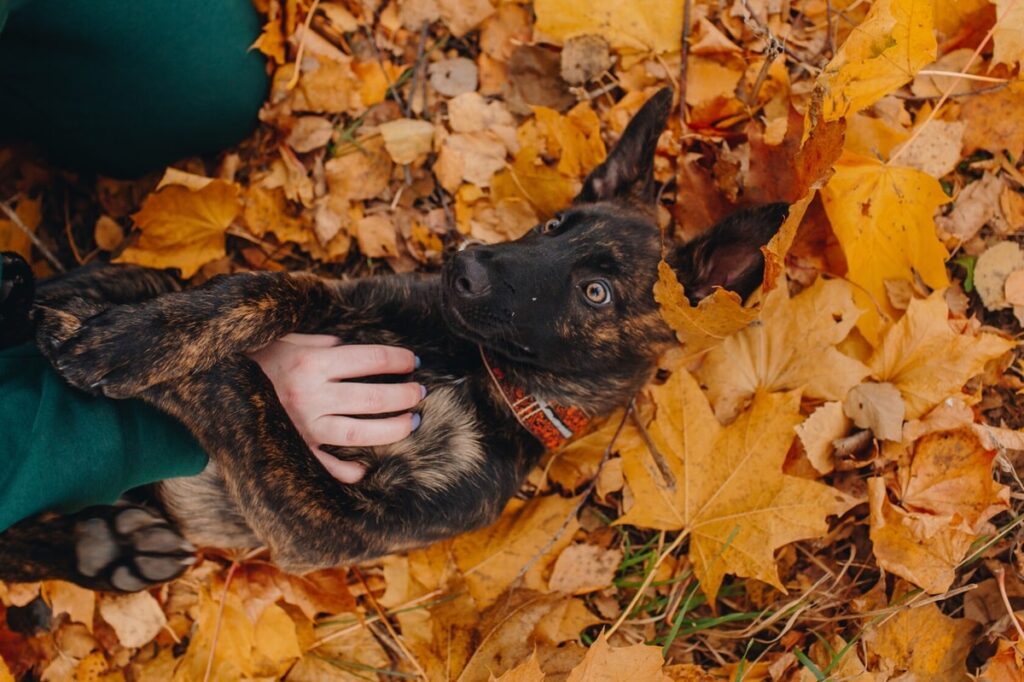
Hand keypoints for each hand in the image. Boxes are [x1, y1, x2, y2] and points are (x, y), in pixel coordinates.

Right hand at [248, 334, 422, 483]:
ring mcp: (302, 427)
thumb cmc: (251, 358)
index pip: (369, 360)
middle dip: (404, 395)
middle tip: (420, 393)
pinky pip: (323, 466)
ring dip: (391, 429)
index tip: (412, 362)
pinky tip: (364, 470)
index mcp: (310, 363)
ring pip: (358, 434)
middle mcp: (310, 396)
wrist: (207, 387)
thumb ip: (317, 342)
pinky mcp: (292, 448)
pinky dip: (346, 472)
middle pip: (372, 398)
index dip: (397, 360)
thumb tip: (346, 346)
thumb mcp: (282, 339)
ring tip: (412, 422)